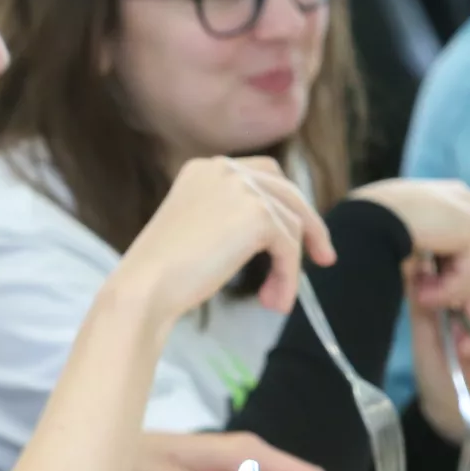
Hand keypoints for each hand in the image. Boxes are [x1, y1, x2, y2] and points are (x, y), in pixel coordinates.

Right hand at [113, 156, 336, 322]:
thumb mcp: (198, 227)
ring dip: (290, 267)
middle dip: (309, 226)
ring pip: (291, 225)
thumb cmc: (163, 270)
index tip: (299, 233)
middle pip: (287, 192)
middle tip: (324, 258)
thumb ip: (231, 216)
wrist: (146, 286)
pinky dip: (288, 278)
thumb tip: (283, 229)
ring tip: (275, 301)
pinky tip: (274, 302)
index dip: (287, 203)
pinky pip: (289, 248)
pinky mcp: (258, 214)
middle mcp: (224, 169)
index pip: (263, 174)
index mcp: (204, 168)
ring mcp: (242, 188)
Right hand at [348, 178, 469, 307]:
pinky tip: (423, 297)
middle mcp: (463, 198)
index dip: (442, 267)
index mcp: (445, 196)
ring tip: (420, 299)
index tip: (419, 286)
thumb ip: (423, 254)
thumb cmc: (367, 229)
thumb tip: (434, 282)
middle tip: (420, 296)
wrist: (362, 220)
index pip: (460, 240)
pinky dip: (449, 289)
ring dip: (448, 288)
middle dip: (448, 278)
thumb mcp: (399, 239)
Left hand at [410, 278, 469, 441]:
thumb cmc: (435, 371)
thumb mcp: (422, 337)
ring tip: (465, 358)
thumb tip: (411, 265)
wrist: (452, 412)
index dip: (459, 292)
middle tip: (456, 344)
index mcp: (461, 302)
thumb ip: (421, 304)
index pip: (468, 279)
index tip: (445, 309)